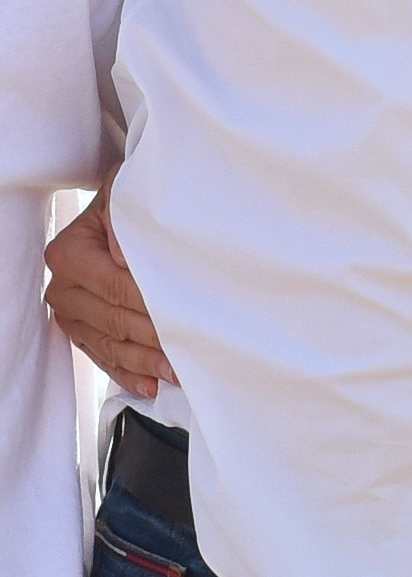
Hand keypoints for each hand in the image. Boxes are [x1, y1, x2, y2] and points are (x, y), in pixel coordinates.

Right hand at [44, 165, 177, 398]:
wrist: (111, 213)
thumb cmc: (124, 202)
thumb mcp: (123, 192)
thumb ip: (124, 216)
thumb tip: (124, 256)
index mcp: (68, 254)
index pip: (115, 285)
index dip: (149, 302)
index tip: (180, 315)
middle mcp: (62, 288)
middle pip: (114, 320)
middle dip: (152, 337)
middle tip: (185, 350)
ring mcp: (68, 314)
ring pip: (109, 345)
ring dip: (144, 362)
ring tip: (175, 372)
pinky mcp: (78, 331)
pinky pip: (102, 358)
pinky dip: (128, 374)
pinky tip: (150, 384)